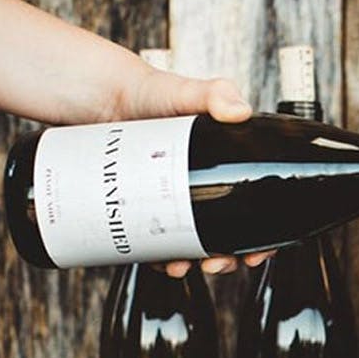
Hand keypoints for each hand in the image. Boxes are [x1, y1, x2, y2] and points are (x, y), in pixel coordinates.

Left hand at [115, 65, 274, 276]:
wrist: (96, 97)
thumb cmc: (146, 93)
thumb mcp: (183, 91)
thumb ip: (213, 93)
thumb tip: (239, 112)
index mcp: (223, 163)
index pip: (254, 205)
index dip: (262, 234)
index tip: (258, 250)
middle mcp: (201, 184)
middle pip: (225, 232)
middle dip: (227, 257)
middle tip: (219, 261)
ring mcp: (171, 198)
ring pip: (192, 242)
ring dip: (192, 262)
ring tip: (183, 265)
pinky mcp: (143, 208)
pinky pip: (156, 242)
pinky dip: (160, 258)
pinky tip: (159, 259)